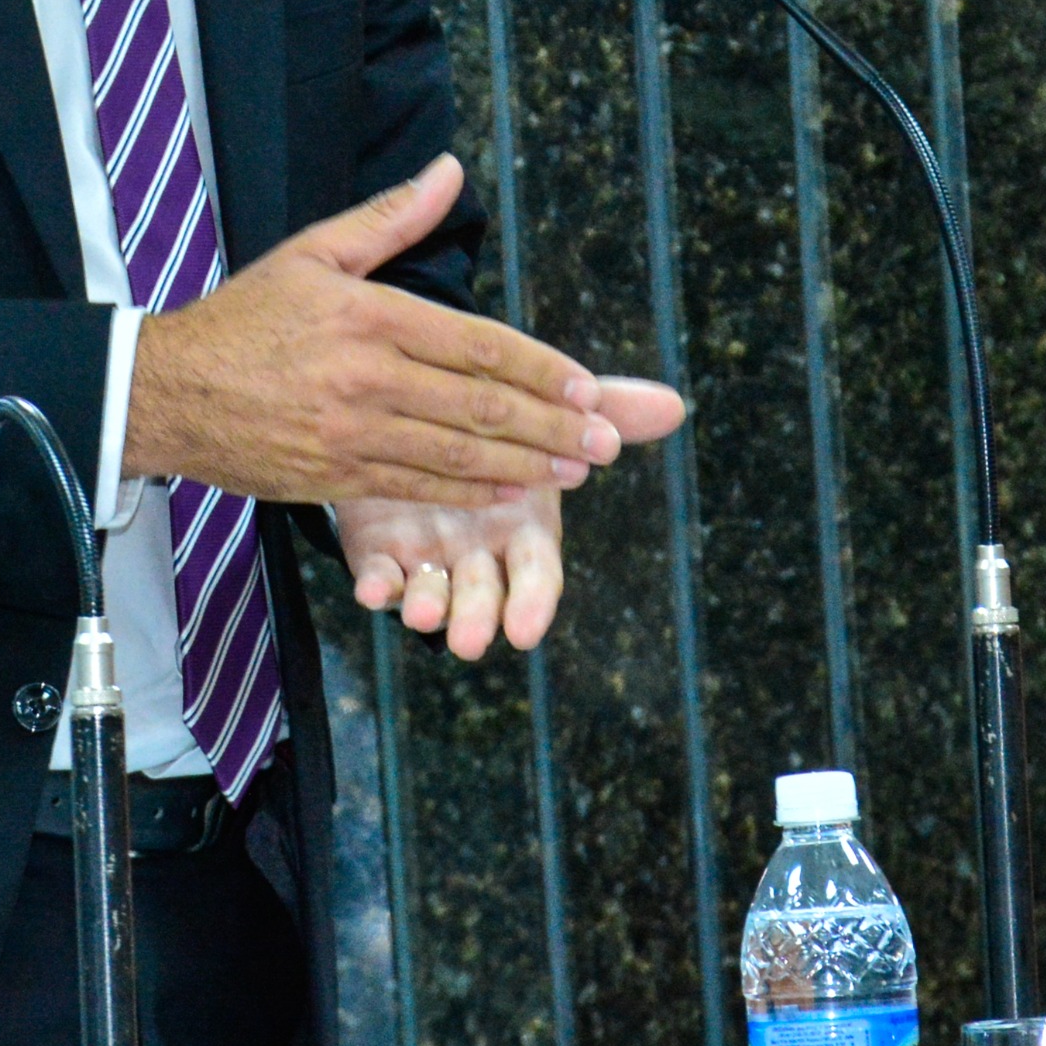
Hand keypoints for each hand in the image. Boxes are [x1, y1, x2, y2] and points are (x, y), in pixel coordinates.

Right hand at [126, 156, 616, 506]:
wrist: (166, 392)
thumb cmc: (243, 318)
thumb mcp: (313, 253)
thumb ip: (390, 217)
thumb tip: (450, 171)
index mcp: (370, 316)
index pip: (478, 343)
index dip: (541, 368)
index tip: (588, 385)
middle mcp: (368, 378)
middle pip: (481, 405)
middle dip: (553, 426)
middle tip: (606, 440)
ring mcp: (352, 434)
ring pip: (459, 454)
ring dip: (526, 466)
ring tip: (577, 470)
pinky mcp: (335, 477)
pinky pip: (418, 488)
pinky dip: (469, 493)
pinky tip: (509, 494)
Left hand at [336, 378, 686, 657]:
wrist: (426, 408)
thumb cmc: (504, 425)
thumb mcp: (549, 412)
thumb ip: (605, 414)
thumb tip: (675, 404)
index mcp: (526, 530)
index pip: (538, 575)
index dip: (534, 602)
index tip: (526, 631)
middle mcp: (480, 553)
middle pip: (484, 595)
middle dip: (477, 618)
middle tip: (467, 641)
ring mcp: (429, 555)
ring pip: (430, 593)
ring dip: (426, 608)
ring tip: (418, 615)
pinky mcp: (380, 546)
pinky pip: (378, 572)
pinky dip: (376, 584)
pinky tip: (370, 587)